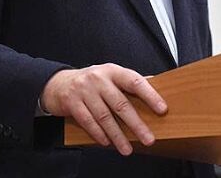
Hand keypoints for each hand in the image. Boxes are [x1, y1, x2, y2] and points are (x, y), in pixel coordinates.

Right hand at [40, 63, 166, 155]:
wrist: (58, 83)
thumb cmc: (92, 82)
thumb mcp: (110, 76)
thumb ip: (130, 82)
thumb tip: (156, 84)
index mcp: (113, 71)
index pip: (135, 81)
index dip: (150, 95)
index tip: (162, 109)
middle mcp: (99, 78)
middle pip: (120, 103)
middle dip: (136, 124)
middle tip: (148, 138)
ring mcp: (84, 90)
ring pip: (104, 116)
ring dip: (118, 135)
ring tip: (127, 149)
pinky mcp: (72, 102)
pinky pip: (88, 121)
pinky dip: (98, 134)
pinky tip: (107, 143)